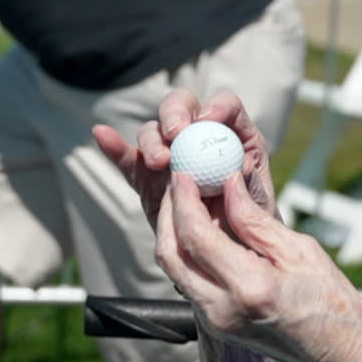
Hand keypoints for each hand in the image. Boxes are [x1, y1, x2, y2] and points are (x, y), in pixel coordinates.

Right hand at [93, 88, 276, 228]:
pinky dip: (115, 147)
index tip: (210, 121)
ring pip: (154, 131)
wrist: (229, 255)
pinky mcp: (146, 177)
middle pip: (183, 107)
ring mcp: (171, 155)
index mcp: (236, 136)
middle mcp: (200, 137)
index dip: (217, 107)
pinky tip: (102, 133)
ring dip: (153, 140)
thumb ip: (250, 189)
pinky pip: (129, 160)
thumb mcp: (259, 211)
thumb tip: (240, 168)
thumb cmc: (251, 229)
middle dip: (176, 114)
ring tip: (159, 161)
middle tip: (177, 134)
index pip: (225, 106)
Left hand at [94, 89, 361, 361]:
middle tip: (180, 179)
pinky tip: (203, 226)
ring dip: (174, 229)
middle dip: (169, 211)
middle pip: (170, 254)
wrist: (338, 358)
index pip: (197, 236)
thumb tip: (227, 184)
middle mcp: (222, 310)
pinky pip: (188, 280)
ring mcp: (215, 322)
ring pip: (174, 268)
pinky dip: (188, 249)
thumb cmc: (332, 303)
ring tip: (190, 197)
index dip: (185, 199)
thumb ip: (255, 221)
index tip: (186, 170)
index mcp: (250, 288)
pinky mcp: (214, 325)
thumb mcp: (301, 251)